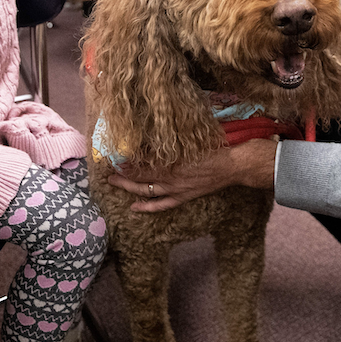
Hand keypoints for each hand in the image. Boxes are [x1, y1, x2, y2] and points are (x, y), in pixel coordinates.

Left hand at [107, 138, 276, 212]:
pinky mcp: (183, 196)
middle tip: (107, 169)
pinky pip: (162, 204)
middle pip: (140, 177)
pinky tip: (135, 207)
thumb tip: (153, 134)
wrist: (234, 165)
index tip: (114, 154)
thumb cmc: (214, 147)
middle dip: (122, 173)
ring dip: (129, 187)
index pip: (143, 162)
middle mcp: (171, 176)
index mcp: (172, 160)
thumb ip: (171, 139)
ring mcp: (176, 189)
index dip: (127, 160)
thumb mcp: (191, 139)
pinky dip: (147, 206)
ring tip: (114, 183)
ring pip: (146, 191)